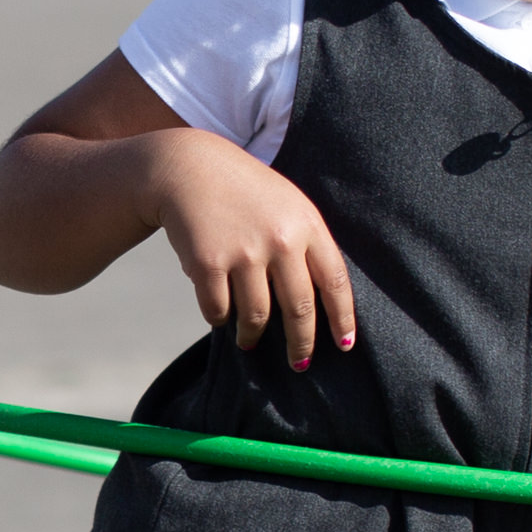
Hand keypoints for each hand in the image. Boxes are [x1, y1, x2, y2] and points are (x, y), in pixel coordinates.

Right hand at [154, 137, 354, 369]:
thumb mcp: (288, 205)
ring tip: (249, 340)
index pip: (334, 282)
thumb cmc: (244, 191)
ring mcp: (243, 252)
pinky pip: (218, 310)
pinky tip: (220, 315)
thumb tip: (324, 303)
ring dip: (252, 336)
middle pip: (299, 309)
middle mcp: (280, 240)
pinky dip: (219, 318)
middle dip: (301, 345)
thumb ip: (308, 244)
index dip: (341, 319)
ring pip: (256, 317)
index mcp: (307, 224)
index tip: (344, 345)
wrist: (187, 168)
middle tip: (300, 364)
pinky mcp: (207, 263)